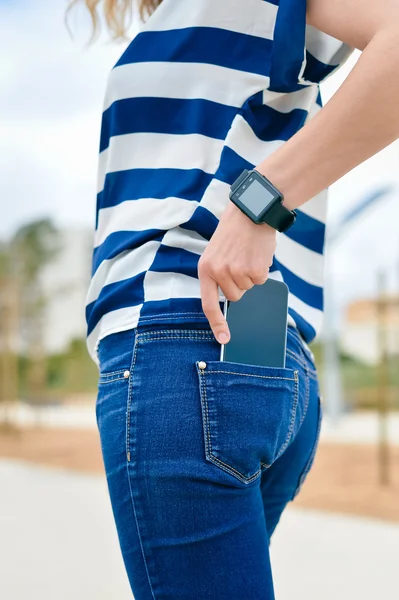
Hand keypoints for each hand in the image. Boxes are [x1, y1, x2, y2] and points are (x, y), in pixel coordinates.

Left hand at [198, 200, 276, 343]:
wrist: (251, 212)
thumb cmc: (234, 234)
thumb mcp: (217, 253)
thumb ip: (219, 275)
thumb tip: (233, 300)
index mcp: (205, 269)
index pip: (208, 304)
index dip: (216, 323)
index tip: (224, 338)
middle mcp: (218, 273)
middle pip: (235, 296)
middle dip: (241, 283)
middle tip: (240, 261)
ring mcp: (236, 272)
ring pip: (249, 288)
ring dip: (252, 274)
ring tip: (247, 254)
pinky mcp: (254, 270)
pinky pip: (261, 280)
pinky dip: (262, 269)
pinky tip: (257, 254)